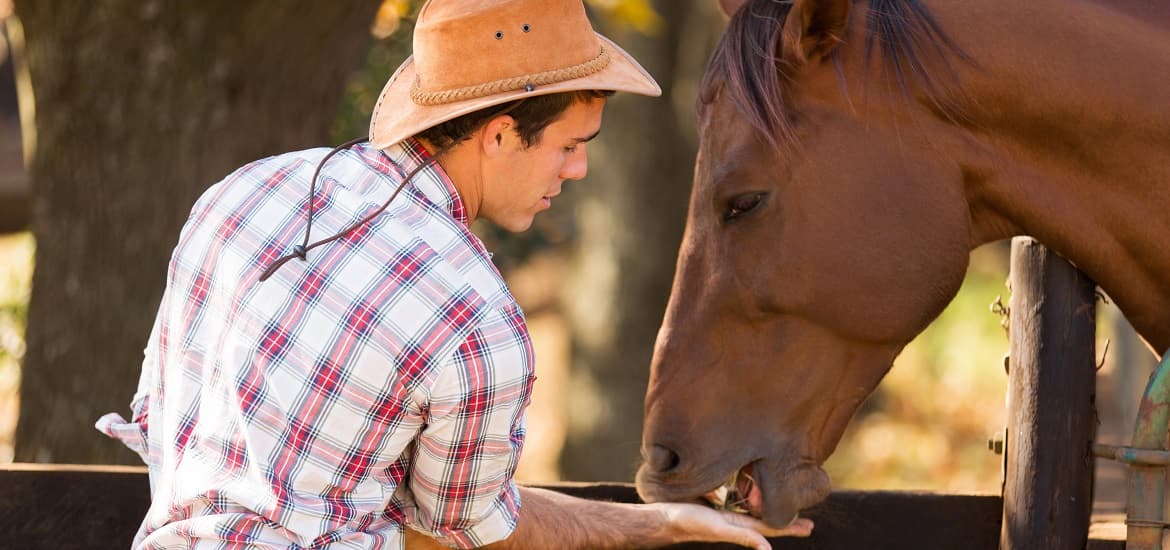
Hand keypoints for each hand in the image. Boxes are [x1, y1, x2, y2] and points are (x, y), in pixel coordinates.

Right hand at [657, 502, 813, 549]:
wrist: (662, 518)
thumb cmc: (688, 522)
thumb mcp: (718, 529)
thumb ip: (742, 537)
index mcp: (738, 526)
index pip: (770, 527)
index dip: (789, 527)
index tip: (809, 526)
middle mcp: (734, 521)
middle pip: (765, 521)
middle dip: (786, 522)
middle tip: (807, 522)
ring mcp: (724, 515)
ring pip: (752, 513)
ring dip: (769, 512)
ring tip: (784, 510)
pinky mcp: (713, 507)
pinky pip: (736, 504)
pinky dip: (748, 504)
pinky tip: (749, 500)